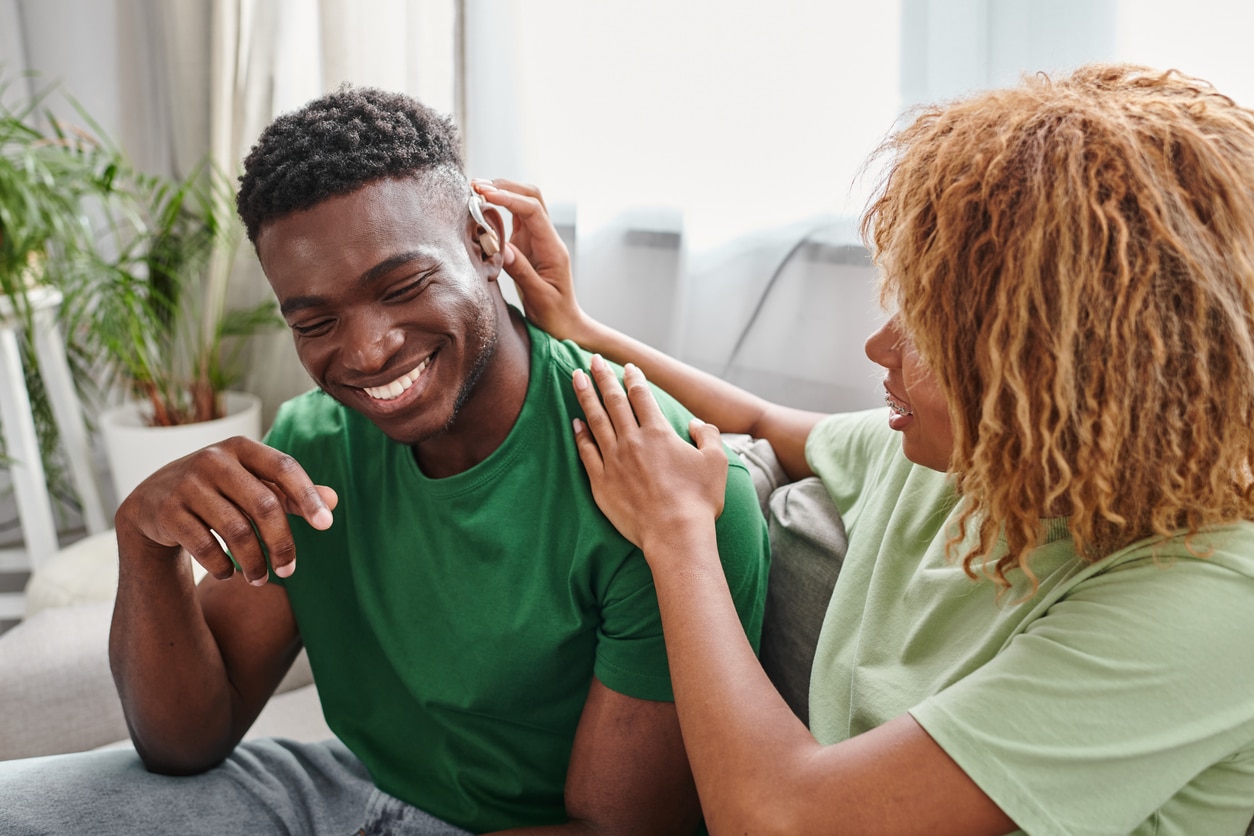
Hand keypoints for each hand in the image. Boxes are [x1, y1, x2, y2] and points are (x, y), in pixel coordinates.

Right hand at [114, 436, 336, 584]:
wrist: (152, 501)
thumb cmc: (219, 491)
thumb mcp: (253, 484)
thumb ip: (291, 493)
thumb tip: (334, 501)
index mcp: (241, 448)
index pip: (284, 467)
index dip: (308, 496)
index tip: (326, 525)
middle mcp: (214, 460)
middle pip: (264, 505)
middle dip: (282, 543)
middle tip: (289, 570)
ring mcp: (187, 484)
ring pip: (236, 531)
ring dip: (254, 563)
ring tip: (261, 579)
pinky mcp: (168, 512)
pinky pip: (206, 547)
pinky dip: (222, 567)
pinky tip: (229, 574)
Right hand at [473, 178, 587, 342]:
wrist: (564, 324)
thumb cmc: (554, 314)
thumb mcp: (538, 296)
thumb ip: (522, 271)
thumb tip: (503, 248)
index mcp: (553, 248)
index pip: (533, 211)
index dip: (509, 198)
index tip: (485, 194)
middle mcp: (547, 238)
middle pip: (531, 197)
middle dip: (506, 186)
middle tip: (476, 186)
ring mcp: (538, 239)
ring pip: (524, 203)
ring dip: (503, 193)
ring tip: (476, 191)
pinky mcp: (528, 244)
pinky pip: (516, 217)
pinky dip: (500, 208)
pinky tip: (482, 207)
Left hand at [571, 356, 726, 554]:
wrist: (675, 534)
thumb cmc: (699, 499)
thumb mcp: (716, 461)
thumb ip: (707, 435)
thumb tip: (695, 423)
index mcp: (658, 432)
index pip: (641, 395)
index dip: (633, 377)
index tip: (627, 366)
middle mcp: (632, 441)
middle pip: (613, 400)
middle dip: (602, 377)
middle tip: (592, 359)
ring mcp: (613, 461)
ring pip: (595, 420)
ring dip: (584, 396)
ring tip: (576, 377)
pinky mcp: (601, 483)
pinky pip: (586, 452)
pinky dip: (580, 435)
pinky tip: (575, 423)